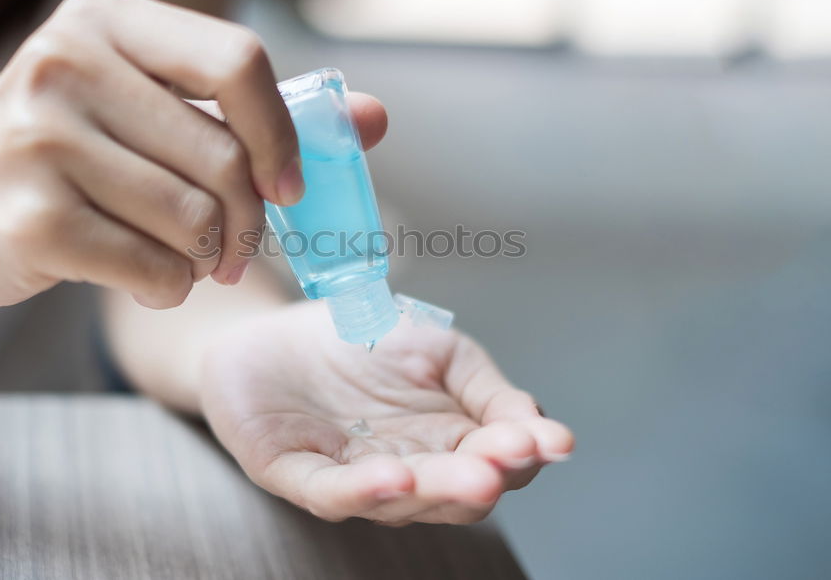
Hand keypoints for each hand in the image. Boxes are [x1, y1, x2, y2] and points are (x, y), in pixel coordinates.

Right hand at [0, 0, 385, 315]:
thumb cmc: (56, 159)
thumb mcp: (141, 109)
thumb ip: (254, 112)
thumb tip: (374, 120)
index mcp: (107, 23)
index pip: (239, 60)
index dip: (282, 134)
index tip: (287, 187)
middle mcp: (67, 64)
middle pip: (225, 157)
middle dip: (246, 222)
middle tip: (230, 249)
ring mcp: (41, 139)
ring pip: (195, 220)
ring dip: (203, 259)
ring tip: (173, 256)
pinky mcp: (30, 218)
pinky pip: (155, 270)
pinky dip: (165, 288)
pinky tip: (136, 276)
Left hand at [199, 301, 573, 524]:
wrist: (277, 328)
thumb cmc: (363, 341)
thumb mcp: (441, 351)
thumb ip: (488, 390)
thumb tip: (542, 426)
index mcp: (448, 443)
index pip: (498, 462)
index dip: (525, 452)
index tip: (553, 438)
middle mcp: (407, 470)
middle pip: (453, 494)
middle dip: (482, 477)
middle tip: (512, 459)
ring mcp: (351, 477)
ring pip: (398, 501)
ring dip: (435, 489)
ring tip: (471, 474)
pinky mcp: (293, 473)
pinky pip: (328, 492)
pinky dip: (360, 491)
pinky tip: (393, 476)